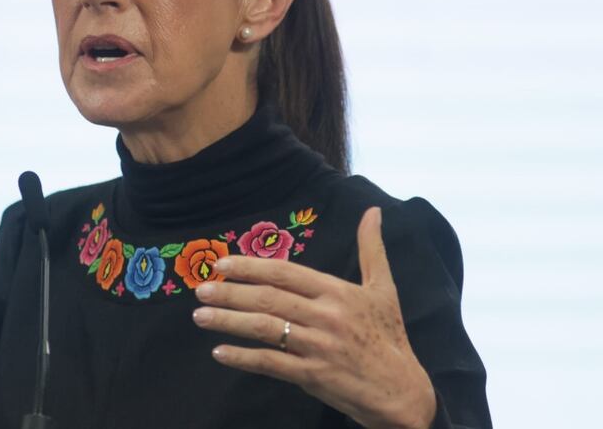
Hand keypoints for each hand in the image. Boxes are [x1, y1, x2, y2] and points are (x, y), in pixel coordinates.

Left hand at [192, 207, 436, 428]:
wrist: (402, 391)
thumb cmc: (389, 336)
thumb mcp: (384, 289)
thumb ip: (372, 249)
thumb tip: (373, 211)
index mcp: (337, 292)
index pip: (286, 273)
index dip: (251, 267)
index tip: (222, 264)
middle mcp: (326, 316)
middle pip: (269, 299)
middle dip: (230, 293)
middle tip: (201, 290)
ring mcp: (318, 347)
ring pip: (265, 329)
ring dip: (228, 322)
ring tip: (200, 317)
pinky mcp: (313, 376)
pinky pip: (271, 363)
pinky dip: (243, 358)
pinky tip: (220, 352)